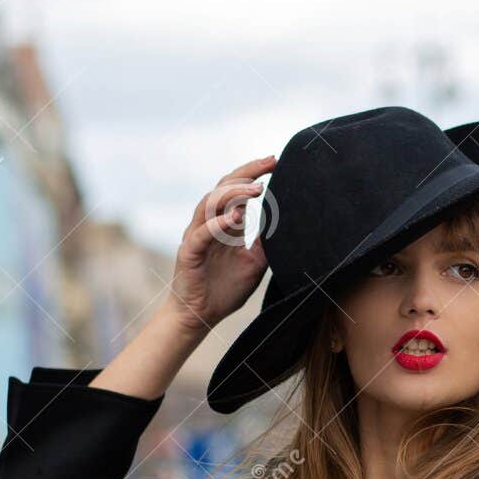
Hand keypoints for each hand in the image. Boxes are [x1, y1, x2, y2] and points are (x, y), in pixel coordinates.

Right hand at [163, 154, 276, 337]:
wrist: (201, 316)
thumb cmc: (225, 290)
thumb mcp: (255, 263)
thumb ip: (266, 244)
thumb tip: (289, 226)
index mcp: (226, 224)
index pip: (238, 190)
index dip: (254, 174)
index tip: (276, 162)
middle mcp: (210, 224)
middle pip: (224, 187)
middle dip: (246, 173)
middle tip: (269, 162)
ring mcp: (197, 236)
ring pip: (210, 204)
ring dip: (233, 193)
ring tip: (256, 188)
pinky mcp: (189, 253)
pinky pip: (202, 234)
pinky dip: (218, 224)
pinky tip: (236, 217)